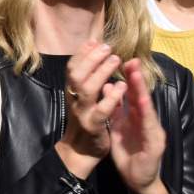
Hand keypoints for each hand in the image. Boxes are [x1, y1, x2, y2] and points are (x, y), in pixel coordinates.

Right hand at [56, 42, 125, 178]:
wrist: (81, 152)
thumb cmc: (86, 122)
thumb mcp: (83, 100)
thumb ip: (87, 81)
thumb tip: (94, 58)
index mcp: (71, 92)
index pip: (72, 68)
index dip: (81, 53)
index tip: (94, 40)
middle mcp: (73, 100)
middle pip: (77, 74)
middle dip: (91, 58)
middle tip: (107, 47)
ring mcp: (82, 112)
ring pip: (87, 89)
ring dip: (101, 72)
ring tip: (115, 60)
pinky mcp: (93, 125)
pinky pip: (102, 109)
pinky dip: (112, 96)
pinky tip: (122, 86)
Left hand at [109, 60, 168, 193]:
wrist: (138, 179)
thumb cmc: (129, 151)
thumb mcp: (119, 127)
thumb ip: (115, 108)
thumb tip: (107, 87)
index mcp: (136, 117)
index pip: (132, 93)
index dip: (128, 77)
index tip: (122, 59)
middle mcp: (146, 121)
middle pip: (141, 96)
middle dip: (136, 78)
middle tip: (132, 59)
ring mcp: (152, 132)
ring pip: (147, 109)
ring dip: (142, 92)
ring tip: (136, 76)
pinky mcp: (154, 145)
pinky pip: (148, 128)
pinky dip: (146, 115)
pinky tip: (144, 104)